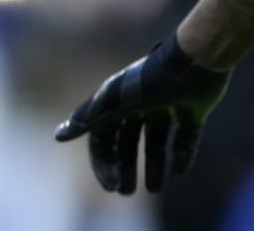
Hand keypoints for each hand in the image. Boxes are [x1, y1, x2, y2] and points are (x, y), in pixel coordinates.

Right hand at [54, 37, 230, 194]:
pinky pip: (186, 137)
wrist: (196, 61)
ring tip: (155, 188)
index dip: (103, 161)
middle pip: (129, 142)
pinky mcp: (194, 108)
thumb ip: (89, 120)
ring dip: (154, 166)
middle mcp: (142, 103)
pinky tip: (178, 171)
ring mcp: (169, 104)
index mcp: (121, 102)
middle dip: (126, 167)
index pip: (104, 137)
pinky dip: (182, 155)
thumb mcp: (115, 103)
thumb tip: (58, 137)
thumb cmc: (151, 81)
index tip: (111, 185)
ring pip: (157, 141)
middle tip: (128, 192)